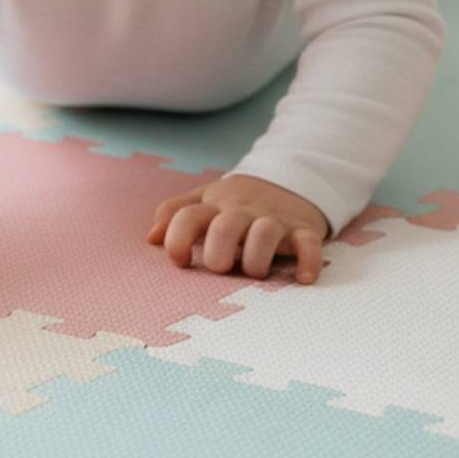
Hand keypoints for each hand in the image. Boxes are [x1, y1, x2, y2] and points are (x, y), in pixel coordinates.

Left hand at [146, 174, 327, 284]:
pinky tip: (303, 278)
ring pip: (265, 233)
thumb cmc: (239, 202)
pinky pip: (308, 244)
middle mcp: (243, 212)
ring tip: (255, 272)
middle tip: (220, 267)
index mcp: (215, 206)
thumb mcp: (206, 199)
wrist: (290, 179)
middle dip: (219, 250)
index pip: (188, 216)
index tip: (178, 261)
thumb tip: (151, 238)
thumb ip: (176, 213)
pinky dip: (308, 261)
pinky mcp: (303, 230)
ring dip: (258, 257)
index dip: (177, 238)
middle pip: (225, 226)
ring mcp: (274, 220)